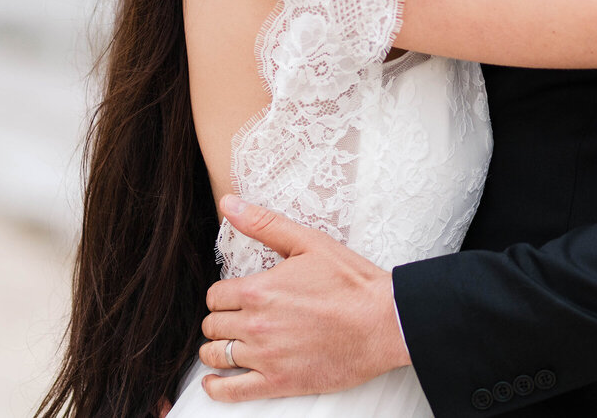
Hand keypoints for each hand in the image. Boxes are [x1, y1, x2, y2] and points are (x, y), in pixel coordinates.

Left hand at [197, 195, 409, 402]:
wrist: (384, 323)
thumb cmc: (352, 283)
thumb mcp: (309, 242)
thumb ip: (264, 224)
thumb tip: (229, 204)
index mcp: (260, 290)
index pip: (215, 296)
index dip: (223, 295)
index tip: (235, 297)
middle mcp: (256, 324)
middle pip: (212, 325)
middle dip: (221, 320)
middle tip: (236, 318)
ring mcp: (266, 356)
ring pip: (216, 355)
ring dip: (217, 349)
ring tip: (228, 345)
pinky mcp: (279, 382)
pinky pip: (231, 391)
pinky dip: (216, 387)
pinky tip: (215, 380)